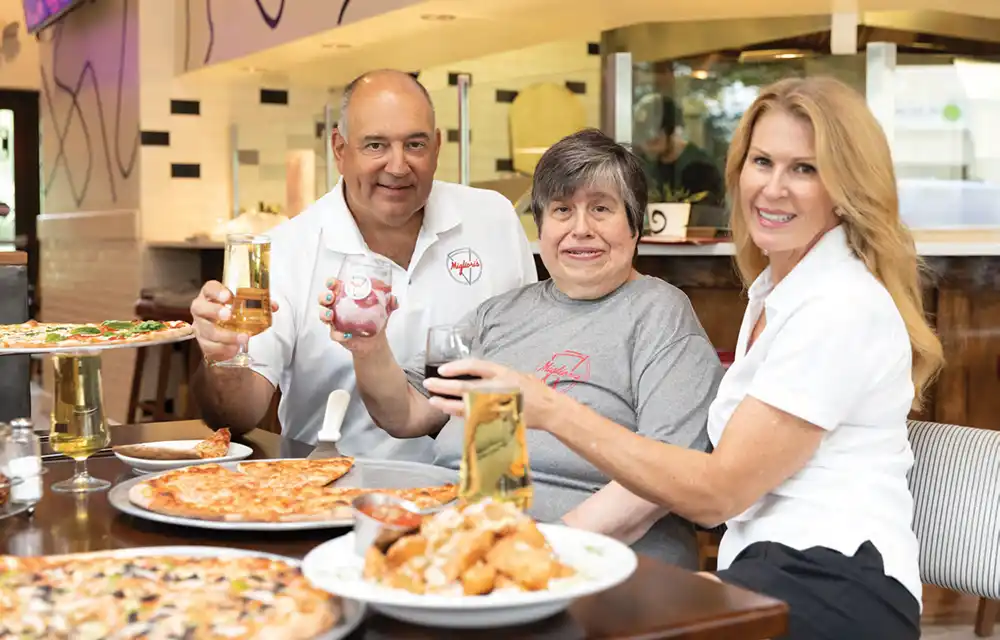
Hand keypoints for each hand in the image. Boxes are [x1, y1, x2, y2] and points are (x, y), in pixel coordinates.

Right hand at [191, 280, 278, 362]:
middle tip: (229, 315)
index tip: (228, 296)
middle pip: (200, 308)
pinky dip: (224, 349)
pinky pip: (210, 347)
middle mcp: (201, 310)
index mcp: (211, 296)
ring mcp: (200, 327)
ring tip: (243, 337)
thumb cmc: (232, 315)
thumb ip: (257, 304)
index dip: (217, 291)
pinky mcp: (203, 343)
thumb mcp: (242, 307)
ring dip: (226, 335)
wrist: (221, 336)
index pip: (209, 288)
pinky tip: (235, 348)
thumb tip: (273, 306)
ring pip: (208, 331)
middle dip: (214, 311)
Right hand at [318, 278, 398, 357]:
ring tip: (331, 314)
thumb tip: (393, 299)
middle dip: (324, 296)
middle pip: (324, 299)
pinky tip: (347, 335)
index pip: (334, 286)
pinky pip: (334, 334)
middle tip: (330, 297)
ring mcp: (335, 321)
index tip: (332, 282)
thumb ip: (390, 303)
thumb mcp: (384, 309)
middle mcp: (337, 307)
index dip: (331, 283)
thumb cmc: (375, 319)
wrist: (375, 340)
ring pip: (324, 315)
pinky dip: (339, 335)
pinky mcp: (337, 334)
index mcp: (346, 296)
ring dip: (324, 313)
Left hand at [423, 359, 561, 428]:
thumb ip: (493, 374)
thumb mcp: (514, 374)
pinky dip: (459, 414)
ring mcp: (496, 405)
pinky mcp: (496, 419)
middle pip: (465, 387)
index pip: (475, 366)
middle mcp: (498, 387)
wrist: (548, 409)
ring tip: (433, 400)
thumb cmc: (531, 389)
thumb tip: (470, 373)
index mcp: (503, 373)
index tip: (442, 370)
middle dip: (444, 386)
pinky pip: (473, 417)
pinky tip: (448, 411)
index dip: (457, 367)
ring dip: (447, 403)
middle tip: (429, 384)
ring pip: (466, 405)